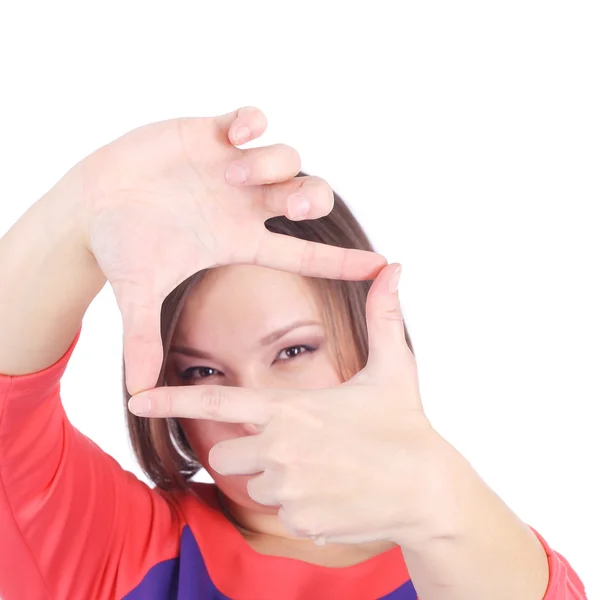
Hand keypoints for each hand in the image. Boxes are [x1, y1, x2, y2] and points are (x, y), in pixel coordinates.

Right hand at [74, 107, 385, 394]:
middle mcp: (246, 205)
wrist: (93, 204)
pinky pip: (251, 119)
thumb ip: (143, 338)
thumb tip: (138, 393)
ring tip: (231, 170)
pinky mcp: (211, 134)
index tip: (382, 267)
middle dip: (309, 198)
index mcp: (241, 242)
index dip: (343, 261)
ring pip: (287, 159)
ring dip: (270, 163)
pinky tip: (239, 131)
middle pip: (308, 197)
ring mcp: (232, 168)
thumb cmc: (120, 246)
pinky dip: (254, 122)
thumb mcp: (137, 291)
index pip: (304, 255)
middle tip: (286, 203)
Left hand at [129, 263, 457, 547]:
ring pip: (256, 483)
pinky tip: (335, 491)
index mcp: (290, 409)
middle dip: (248, 447)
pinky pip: (281, 510)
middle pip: (227, 452)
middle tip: (295, 443)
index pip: (215, 404)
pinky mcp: (300, 523)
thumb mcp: (394, 367)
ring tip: (325, 466)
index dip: (171, 400)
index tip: (135, 399)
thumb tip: (394, 267)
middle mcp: (279, 451)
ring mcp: (288, 491)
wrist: (429, 493)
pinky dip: (300, 502)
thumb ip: (383, 316)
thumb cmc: (407, 426)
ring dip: (278, 476)